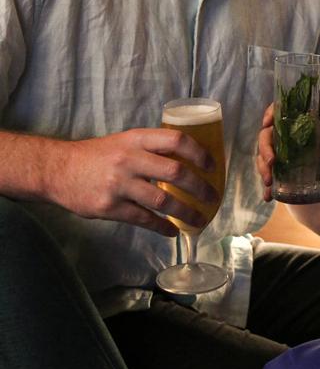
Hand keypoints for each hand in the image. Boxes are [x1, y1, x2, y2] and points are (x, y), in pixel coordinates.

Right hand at [53, 128, 219, 235]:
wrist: (59, 170)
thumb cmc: (97, 155)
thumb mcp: (125, 141)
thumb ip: (151, 148)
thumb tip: (185, 160)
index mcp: (137, 138)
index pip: (176, 141)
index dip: (199, 153)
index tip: (212, 166)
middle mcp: (130, 159)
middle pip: (175, 172)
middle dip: (199, 187)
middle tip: (212, 197)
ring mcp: (119, 184)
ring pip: (162, 201)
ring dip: (186, 212)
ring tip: (199, 219)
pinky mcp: (110, 207)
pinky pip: (143, 219)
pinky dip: (162, 226)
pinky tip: (172, 230)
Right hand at [255, 105, 319, 201]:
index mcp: (298, 123)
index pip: (279, 112)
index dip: (271, 113)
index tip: (267, 122)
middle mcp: (287, 138)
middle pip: (267, 138)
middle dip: (265, 150)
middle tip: (271, 162)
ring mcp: (285, 156)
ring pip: (265, 159)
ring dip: (263, 169)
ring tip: (269, 182)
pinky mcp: (287, 173)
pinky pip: (274, 180)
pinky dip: (269, 189)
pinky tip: (268, 196)